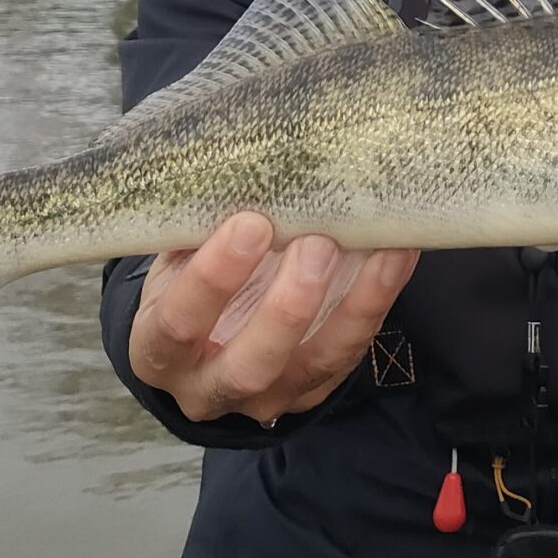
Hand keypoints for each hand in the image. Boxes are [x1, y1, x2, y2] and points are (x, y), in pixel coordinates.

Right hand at [128, 212, 418, 425]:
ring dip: (351, 306)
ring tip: (379, 248)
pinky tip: (398, 253)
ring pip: (313, 366)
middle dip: (287, 307)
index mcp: (158, 350)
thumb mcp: (177, 258)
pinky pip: (351, 351)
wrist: (200, 336)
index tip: (249, 224)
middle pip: (249, 364)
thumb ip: (200, 228)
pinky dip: (378, 300)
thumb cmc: (187, 280)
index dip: (212, 280)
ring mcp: (267, 396)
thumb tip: (245, 161)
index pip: (177, 326)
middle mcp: (210, 387)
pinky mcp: (313, 391)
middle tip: (316, 244)